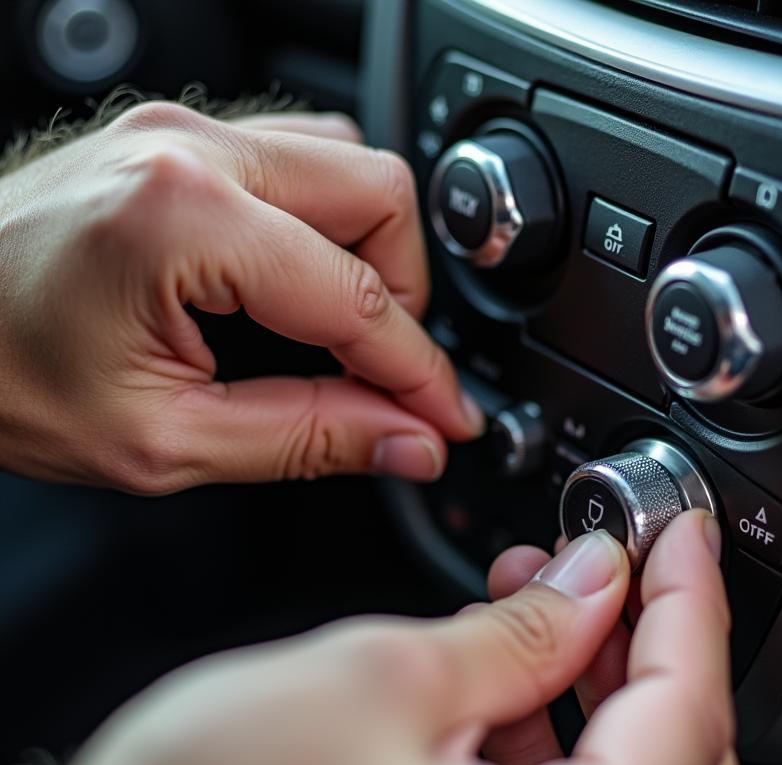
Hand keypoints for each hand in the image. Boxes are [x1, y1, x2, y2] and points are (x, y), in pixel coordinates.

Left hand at [0, 102, 482, 492]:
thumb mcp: (164, 441)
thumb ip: (307, 438)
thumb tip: (408, 442)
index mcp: (184, 220)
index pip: (362, 299)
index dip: (421, 375)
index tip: (446, 421)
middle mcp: (192, 152)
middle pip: (383, 198)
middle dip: (409, 299)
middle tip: (387, 376)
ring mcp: (185, 133)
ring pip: (352, 167)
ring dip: (374, 255)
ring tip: (344, 334)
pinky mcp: (180, 140)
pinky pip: (303, 160)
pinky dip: (330, 227)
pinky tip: (305, 285)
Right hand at [57, 512, 753, 764]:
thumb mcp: (376, 684)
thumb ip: (521, 634)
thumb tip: (592, 587)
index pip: (687, 723)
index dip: (687, 609)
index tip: (681, 544)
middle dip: (659, 666)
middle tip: (616, 580)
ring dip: (613, 719)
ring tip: (550, 625)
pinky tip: (515, 712)